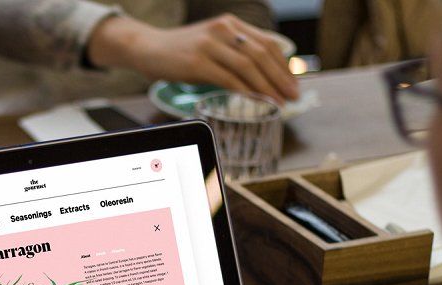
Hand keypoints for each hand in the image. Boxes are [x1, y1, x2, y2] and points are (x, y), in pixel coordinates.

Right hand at [88, 14, 298, 102]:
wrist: (148, 48)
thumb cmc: (180, 52)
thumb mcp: (212, 45)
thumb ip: (234, 54)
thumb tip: (262, 77)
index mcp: (231, 24)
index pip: (267, 43)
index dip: (284, 65)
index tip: (293, 84)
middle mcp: (223, 29)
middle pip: (261, 54)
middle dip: (280, 78)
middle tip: (292, 97)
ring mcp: (210, 44)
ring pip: (248, 66)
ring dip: (267, 87)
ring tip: (278, 103)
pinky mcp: (197, 61)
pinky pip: (228, 78)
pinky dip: (245, 91)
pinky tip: (255, 102)